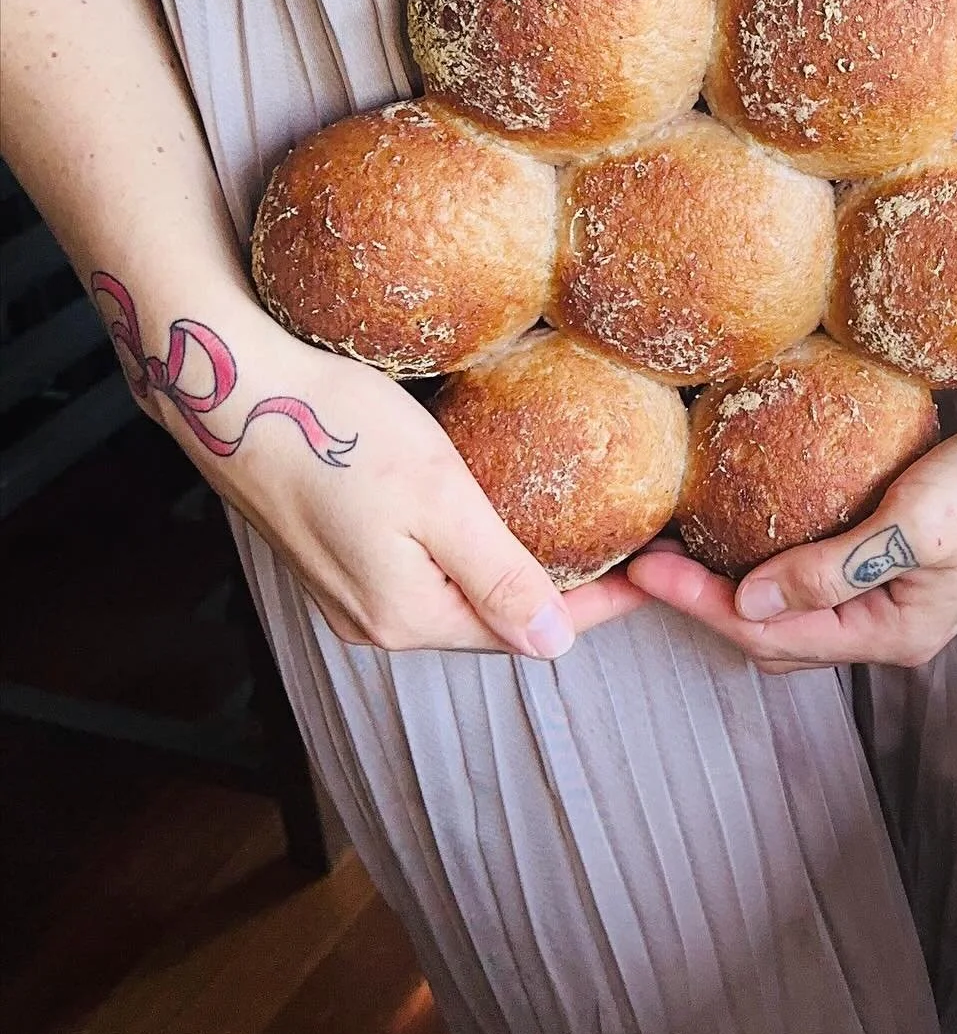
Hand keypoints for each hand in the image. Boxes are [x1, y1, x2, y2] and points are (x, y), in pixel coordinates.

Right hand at [110, 287, 646, 655]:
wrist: (225, 385)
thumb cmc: (336, 426)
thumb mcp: (437, 497)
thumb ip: (498, 576)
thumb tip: (556, 648)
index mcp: (405, 617)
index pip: (526, 630)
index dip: (597, 604)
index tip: (655, 574)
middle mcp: (373, 623)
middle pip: (490, 621)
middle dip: (560, 594)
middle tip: (628, 553)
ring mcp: (346, 595)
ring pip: (454, 599)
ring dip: (513, 575)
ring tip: (576, 539)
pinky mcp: (331, 558)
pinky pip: (420, 575)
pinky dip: (467, 558)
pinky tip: (492, 523)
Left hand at [627, 379, 956, 673]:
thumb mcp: (916, 527)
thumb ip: (830, 573)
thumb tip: (745, 606)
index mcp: (892, 635)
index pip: (767, 639)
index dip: (697, 606)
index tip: (641, 567)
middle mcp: (889, 627)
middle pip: (772, 638)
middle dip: (704, 606)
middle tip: (644, 561)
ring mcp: (894, 595)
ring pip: (791, 610)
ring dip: (733, 585)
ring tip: (678, 545)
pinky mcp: (897, 555)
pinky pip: (815, 572)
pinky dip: (770, 558)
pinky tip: (741, 520)